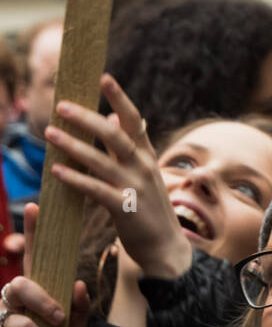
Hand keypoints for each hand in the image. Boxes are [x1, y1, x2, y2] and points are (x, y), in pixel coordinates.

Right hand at [0, 206, 89, 326]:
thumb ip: (80, 312)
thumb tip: (78, 285)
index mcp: (40, 292)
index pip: (35, 257)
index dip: (33, 233)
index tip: (37, 206)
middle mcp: (17, 302)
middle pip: (22, 283)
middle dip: (43, 300)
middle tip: (59, 319)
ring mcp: (2, 321)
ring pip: (18, 316)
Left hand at [45, 73, 191, 280]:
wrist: (167, 250)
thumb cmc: (150, 211)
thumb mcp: (145, 174)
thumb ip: (132, 148)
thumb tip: (117, 118)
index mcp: (147, 156)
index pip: (134, 121)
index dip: (119, 98)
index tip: (104, 77)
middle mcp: (143, 167)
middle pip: (115, 134)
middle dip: (87, 118)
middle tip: (63, 105)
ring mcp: (135, 187)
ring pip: (100, 159)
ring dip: (73, 145)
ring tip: (49, 133)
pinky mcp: (125, 208)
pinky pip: (95, 190)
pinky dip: (75, 179)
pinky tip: (56, 171)